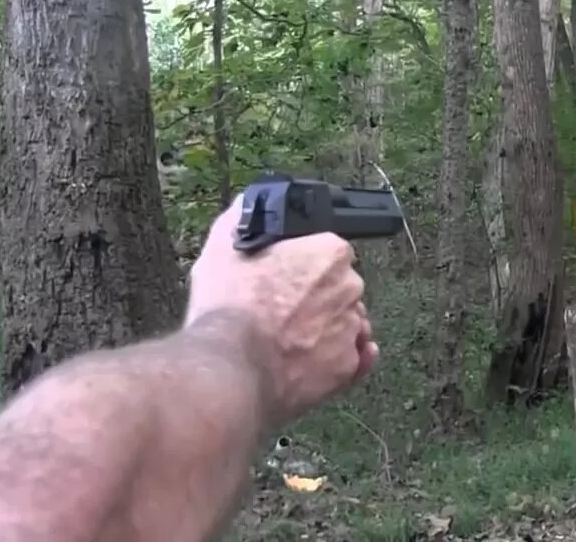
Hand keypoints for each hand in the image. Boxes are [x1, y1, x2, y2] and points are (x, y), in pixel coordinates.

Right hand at [184, 195, 378, 425]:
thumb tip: (249, 206)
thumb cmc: (230, 307)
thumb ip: (242, 219)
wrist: (231, 368)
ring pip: (345, 324)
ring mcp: (351, 329)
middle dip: (317, 298)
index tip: (284, 278)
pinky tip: (314, 361)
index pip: (328, 253)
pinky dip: (337, 361)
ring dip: (326, 330)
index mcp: (329, 253)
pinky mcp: (347, 368)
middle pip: (339, 289)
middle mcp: (350, 288)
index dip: (303, 266)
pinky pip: (351, 361)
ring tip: (289, 341)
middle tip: (282, 311)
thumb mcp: (223, 248)